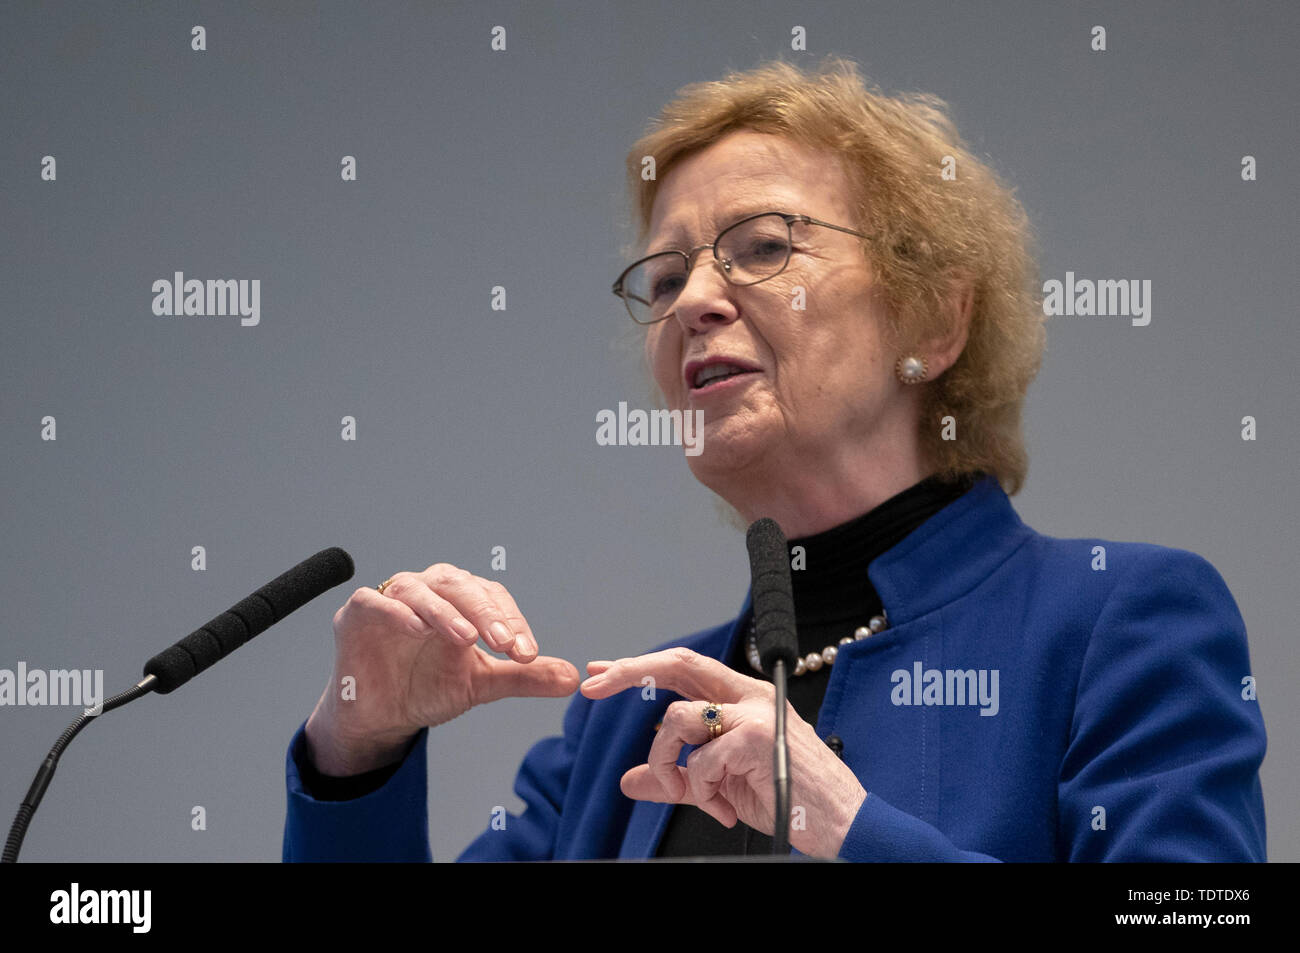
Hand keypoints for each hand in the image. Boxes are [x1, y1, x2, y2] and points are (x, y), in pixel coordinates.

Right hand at [305, 564, 578, 774]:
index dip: (511, 622)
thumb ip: (523, 676)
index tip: (528, 654)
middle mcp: (428, 590)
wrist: (382, 717)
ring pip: (421, 591)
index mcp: (460, 599)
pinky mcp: (357, 613)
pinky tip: (417, 628)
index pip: (492, 598)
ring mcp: (391, 598)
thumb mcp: (482, 684)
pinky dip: (396, 611)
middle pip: (461, 587)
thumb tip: (572, 678)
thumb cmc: (428, 687)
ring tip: (468, 638)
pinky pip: (375, 601)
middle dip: (487, 614)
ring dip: (447, 612)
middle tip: (506, 644)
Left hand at [580, 647, 866, 856]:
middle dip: (629, 671)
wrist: (840, 822)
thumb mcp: (722, 788)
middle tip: (593, 687)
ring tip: (694, 794)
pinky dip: (703, 793)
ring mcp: (753, 714)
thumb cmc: (789, 800)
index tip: (600, 672)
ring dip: (667, 764)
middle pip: (678, 664)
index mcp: (741, 699)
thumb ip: (678, 778)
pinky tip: (726, 810)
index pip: (684, 668)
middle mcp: (747, 697)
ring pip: (677, 719)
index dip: (640, 666)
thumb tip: (631, 780)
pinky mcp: (755, 737)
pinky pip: (700, 761)